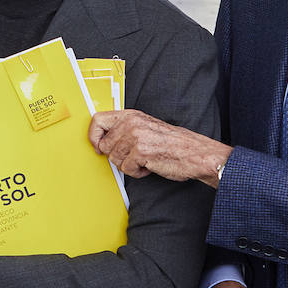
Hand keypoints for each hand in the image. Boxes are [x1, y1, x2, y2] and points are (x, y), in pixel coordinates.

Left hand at [89, 109, 230, 186]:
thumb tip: (100, 140)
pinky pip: (127, 169)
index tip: (97, 146)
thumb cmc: (172, 143)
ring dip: (129, 164)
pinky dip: (137, 173)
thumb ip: (124, 128)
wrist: (194, 153)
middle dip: (117, 156)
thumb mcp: (145, 127)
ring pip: (114, 159)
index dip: (93, 136)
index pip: (97, 120)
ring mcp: (136, 137)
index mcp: (131, 115)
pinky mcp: (141, 152)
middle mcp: (131, 123)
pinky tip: (149, 165)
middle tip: (134, 155)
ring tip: (145, 159)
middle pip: (104, 146)